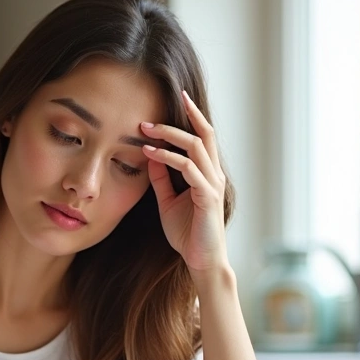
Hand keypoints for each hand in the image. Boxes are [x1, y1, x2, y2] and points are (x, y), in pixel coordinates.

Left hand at [140, 90, 228, 272]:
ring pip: (196, 147)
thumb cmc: (187, 233)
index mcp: (207, 173)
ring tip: (146, 128)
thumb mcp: (168, 200)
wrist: (200, 260)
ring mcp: (213, 184)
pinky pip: (188, 169)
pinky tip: (150, 153)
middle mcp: (213, 174)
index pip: (202, 137)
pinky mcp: (208, 197)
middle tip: (156, 108)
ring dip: (169, 134)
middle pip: (204, 134)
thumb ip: (162, 178)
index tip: (176, 98)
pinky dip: (167, 158)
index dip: (191, 116)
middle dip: (184, 116)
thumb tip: (150, 156)